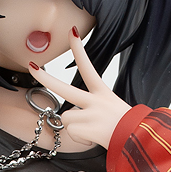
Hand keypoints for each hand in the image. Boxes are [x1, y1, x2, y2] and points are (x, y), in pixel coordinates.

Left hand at [28, 30, 131, 149]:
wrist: (139, 140)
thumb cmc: (127, 128)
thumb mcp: (113, 110)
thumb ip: (91, 108)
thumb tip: (70, 116)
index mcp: (103, 93)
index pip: (88, 68)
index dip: (79, 50)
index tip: (72, 32)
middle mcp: (96, 101)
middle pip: (64, 88)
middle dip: (45, 78)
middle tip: (31, 66)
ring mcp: (91, 114)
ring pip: (66, 118)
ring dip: (75, 127)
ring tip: (93, 131)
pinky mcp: (87, 128)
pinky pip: (71, 133)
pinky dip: (81, 139)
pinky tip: (94, 139)